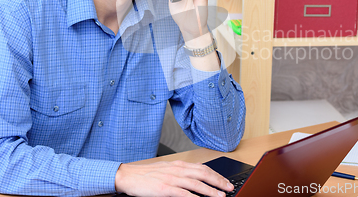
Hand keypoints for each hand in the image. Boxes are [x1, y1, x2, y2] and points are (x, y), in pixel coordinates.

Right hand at [115, 160, 233, 196]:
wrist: (128, 175)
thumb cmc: (147, 175)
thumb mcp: (167, 169)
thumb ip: (182, 173)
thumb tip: (196, 177)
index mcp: (179, 164)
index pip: (203, 168)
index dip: (217, 175)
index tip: (226, 181)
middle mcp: (178, 169)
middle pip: (204, 174)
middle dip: (218, 181)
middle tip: (229, 188)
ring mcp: (172, 179)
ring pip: (196, 184)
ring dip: (210, 190)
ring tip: (221, 196)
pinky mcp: (164, 189)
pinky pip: (183, 193)